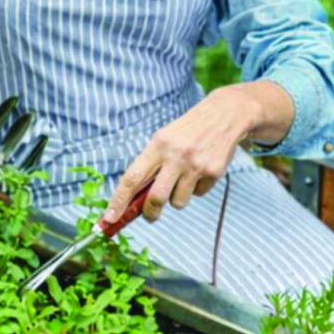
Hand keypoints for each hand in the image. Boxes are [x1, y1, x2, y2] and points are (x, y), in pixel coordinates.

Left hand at [102, 81, 293, 224]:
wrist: (223, 115)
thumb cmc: (186, 131)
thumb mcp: (164, 140)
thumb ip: (150, 166)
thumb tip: (134, 200)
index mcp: (157, 145)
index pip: (132, 178)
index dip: (118, 201)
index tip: (109, 218)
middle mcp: (176, 155)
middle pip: (156, 198)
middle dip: (150, 213)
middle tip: (150, 215)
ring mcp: (196, 165)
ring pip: (178, 202)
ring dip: (176, 198)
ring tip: (182, 179)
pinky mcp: (213, 172)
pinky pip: (198, 195)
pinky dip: (195, 189)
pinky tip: (200, 171)